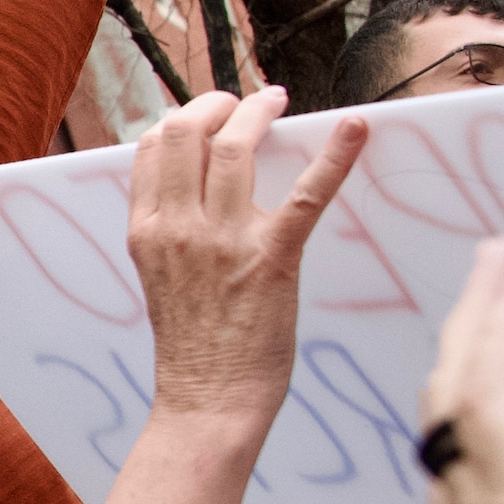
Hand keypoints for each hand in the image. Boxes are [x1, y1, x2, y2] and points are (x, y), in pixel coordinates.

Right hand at [130, 85, 367, 429]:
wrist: (207, 401)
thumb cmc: (191, 347)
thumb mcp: (159, 277)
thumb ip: (170, 231)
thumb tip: (193, 192)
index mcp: (147, 231)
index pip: (152, 147)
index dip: (181, 117)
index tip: (206, 114)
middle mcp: (178, 227)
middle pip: (186, 132)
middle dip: (216, 104)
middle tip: (243, 103)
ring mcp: (223, 241)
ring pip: (237, 147)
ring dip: (259, 112)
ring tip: (277, 102)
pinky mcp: (271, 259)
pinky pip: (306, 195)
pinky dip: (335, 156)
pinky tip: (357, 127)